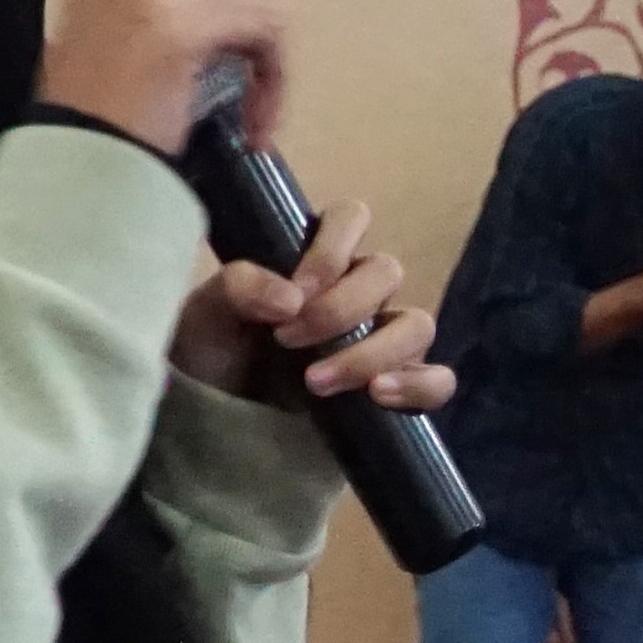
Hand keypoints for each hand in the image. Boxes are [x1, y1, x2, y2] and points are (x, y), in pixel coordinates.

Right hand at [37, 0, 289, 153]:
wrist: (77, 182)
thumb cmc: (98, 138)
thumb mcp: (123, 59)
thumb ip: (170, 20)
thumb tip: (247, 19)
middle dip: (265, 40)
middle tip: (259, 109)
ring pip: (264, 1)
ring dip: (275, 67)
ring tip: (253, 123)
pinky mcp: (178, 18)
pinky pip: (267, 29)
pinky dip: (280, 81)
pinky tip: (260, 126)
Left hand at [171, 196, 455, 413]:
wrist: (216, 423)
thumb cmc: (212, 356)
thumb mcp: (205, 317)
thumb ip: (237, 288)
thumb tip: (291, 298)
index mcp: (318, 260)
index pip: (352, 219)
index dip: (332, 248)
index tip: (296, 291)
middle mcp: (359, 292)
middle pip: (386, 272)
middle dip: (339, 308)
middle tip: (286, 342)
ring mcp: (383, 341)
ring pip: (417, 324)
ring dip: (372, 351)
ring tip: (316, 383)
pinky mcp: (397, 390)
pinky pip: (437, 380)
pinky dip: (418, 385)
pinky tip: (378, 396)